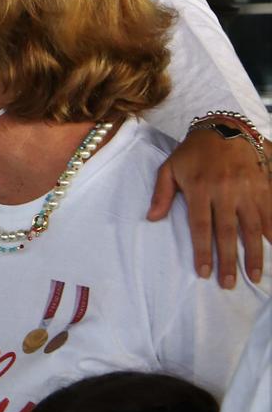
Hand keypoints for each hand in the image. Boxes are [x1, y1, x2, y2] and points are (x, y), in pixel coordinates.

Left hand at [149, 125, 270, 286]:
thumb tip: (152, 219)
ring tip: (255, 275)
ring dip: (255, 253)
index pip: (201, 227)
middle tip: (230, 284)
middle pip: (227, 232)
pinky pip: (271, 212)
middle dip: (229, 261)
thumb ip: (161, 194)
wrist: (224, 128)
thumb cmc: (192, 152)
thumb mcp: (169, 168)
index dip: (203, 252)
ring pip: (252, 227)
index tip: (204, 273)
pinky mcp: (264, 185)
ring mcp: (247, 189)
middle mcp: (225, 191)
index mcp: (200, 189)